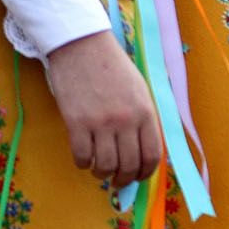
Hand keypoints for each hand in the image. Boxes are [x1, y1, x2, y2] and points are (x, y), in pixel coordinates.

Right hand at [45, 31, 162, 187]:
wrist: (82, 46)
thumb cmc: (113, 68)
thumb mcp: (140, 90)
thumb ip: (143, 118)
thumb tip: (144, 148)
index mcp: (146, 113)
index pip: (152, 155)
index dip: (145, 173)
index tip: (138, 177)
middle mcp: (126, 121)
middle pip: (129, 165)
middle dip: (124, 179)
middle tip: (117, 181)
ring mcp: (101, 123)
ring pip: (105, 165)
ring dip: (102, 174)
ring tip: (99, 170)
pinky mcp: (76, 122)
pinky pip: (81, 155)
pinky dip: (82, 163)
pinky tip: (83, 159)